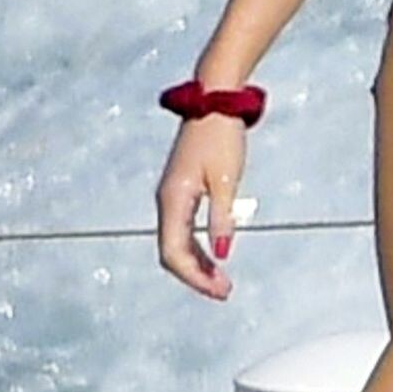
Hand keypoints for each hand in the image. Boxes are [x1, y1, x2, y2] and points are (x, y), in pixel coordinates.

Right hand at [155, 114, 247, 299]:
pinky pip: (182, 227)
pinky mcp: (181, 189)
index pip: (174, 253)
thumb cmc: (221, 136)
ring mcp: (171, 195)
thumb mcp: (226, 180)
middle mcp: (166, 200)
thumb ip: (222, 217)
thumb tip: (222, 252)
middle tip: (225, 290)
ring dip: (197, 263)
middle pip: (172, 252)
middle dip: (196, 275)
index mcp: (173, 199)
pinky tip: (215, 253)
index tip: (219, 289)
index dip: (195, 277)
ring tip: (221, 279)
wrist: (215, 101)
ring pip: (177, 241)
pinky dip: (197, 245)